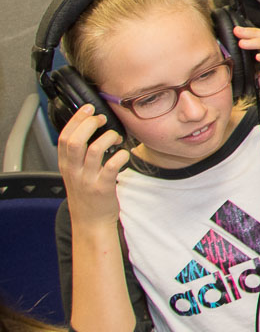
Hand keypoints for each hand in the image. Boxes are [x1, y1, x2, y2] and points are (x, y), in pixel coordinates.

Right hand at [58, 104, 128, 227]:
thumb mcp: (75, 173)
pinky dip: (120, 156)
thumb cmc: (86, 195)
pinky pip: (112, 166)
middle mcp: (74, 171)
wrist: (90, 222)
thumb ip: (78, 155)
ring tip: (116, 137)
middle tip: (102, 119)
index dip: (76, 120)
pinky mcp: (103, 188)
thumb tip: (88, 128)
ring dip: (108, 138)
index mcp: (66, 165)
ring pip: (94, 150)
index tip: (88, 109)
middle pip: (75, 141)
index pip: (64, 137)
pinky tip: (124, 154)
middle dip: (89, 124)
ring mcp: (88, 180)